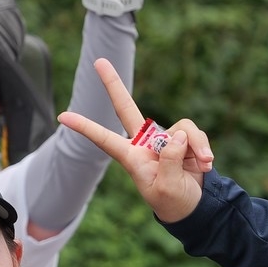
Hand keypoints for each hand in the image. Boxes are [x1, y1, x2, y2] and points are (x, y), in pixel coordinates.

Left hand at [57, 59, 214, 223]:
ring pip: (181, 129)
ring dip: (195, 147)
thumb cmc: (173, 201)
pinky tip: (205, 163)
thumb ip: (170, 161)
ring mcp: (164, 138)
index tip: (62, 116)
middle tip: (99, 61)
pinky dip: (203, 147)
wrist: (195, 204)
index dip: (85, 127)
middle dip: (113, 84)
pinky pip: (193, 133)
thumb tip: (176, 135)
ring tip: (200, 166)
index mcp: (131, 158)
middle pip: (126, 107)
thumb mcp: (167, 187)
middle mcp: (144, 143)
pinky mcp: (184, 137)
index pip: (104, 139)